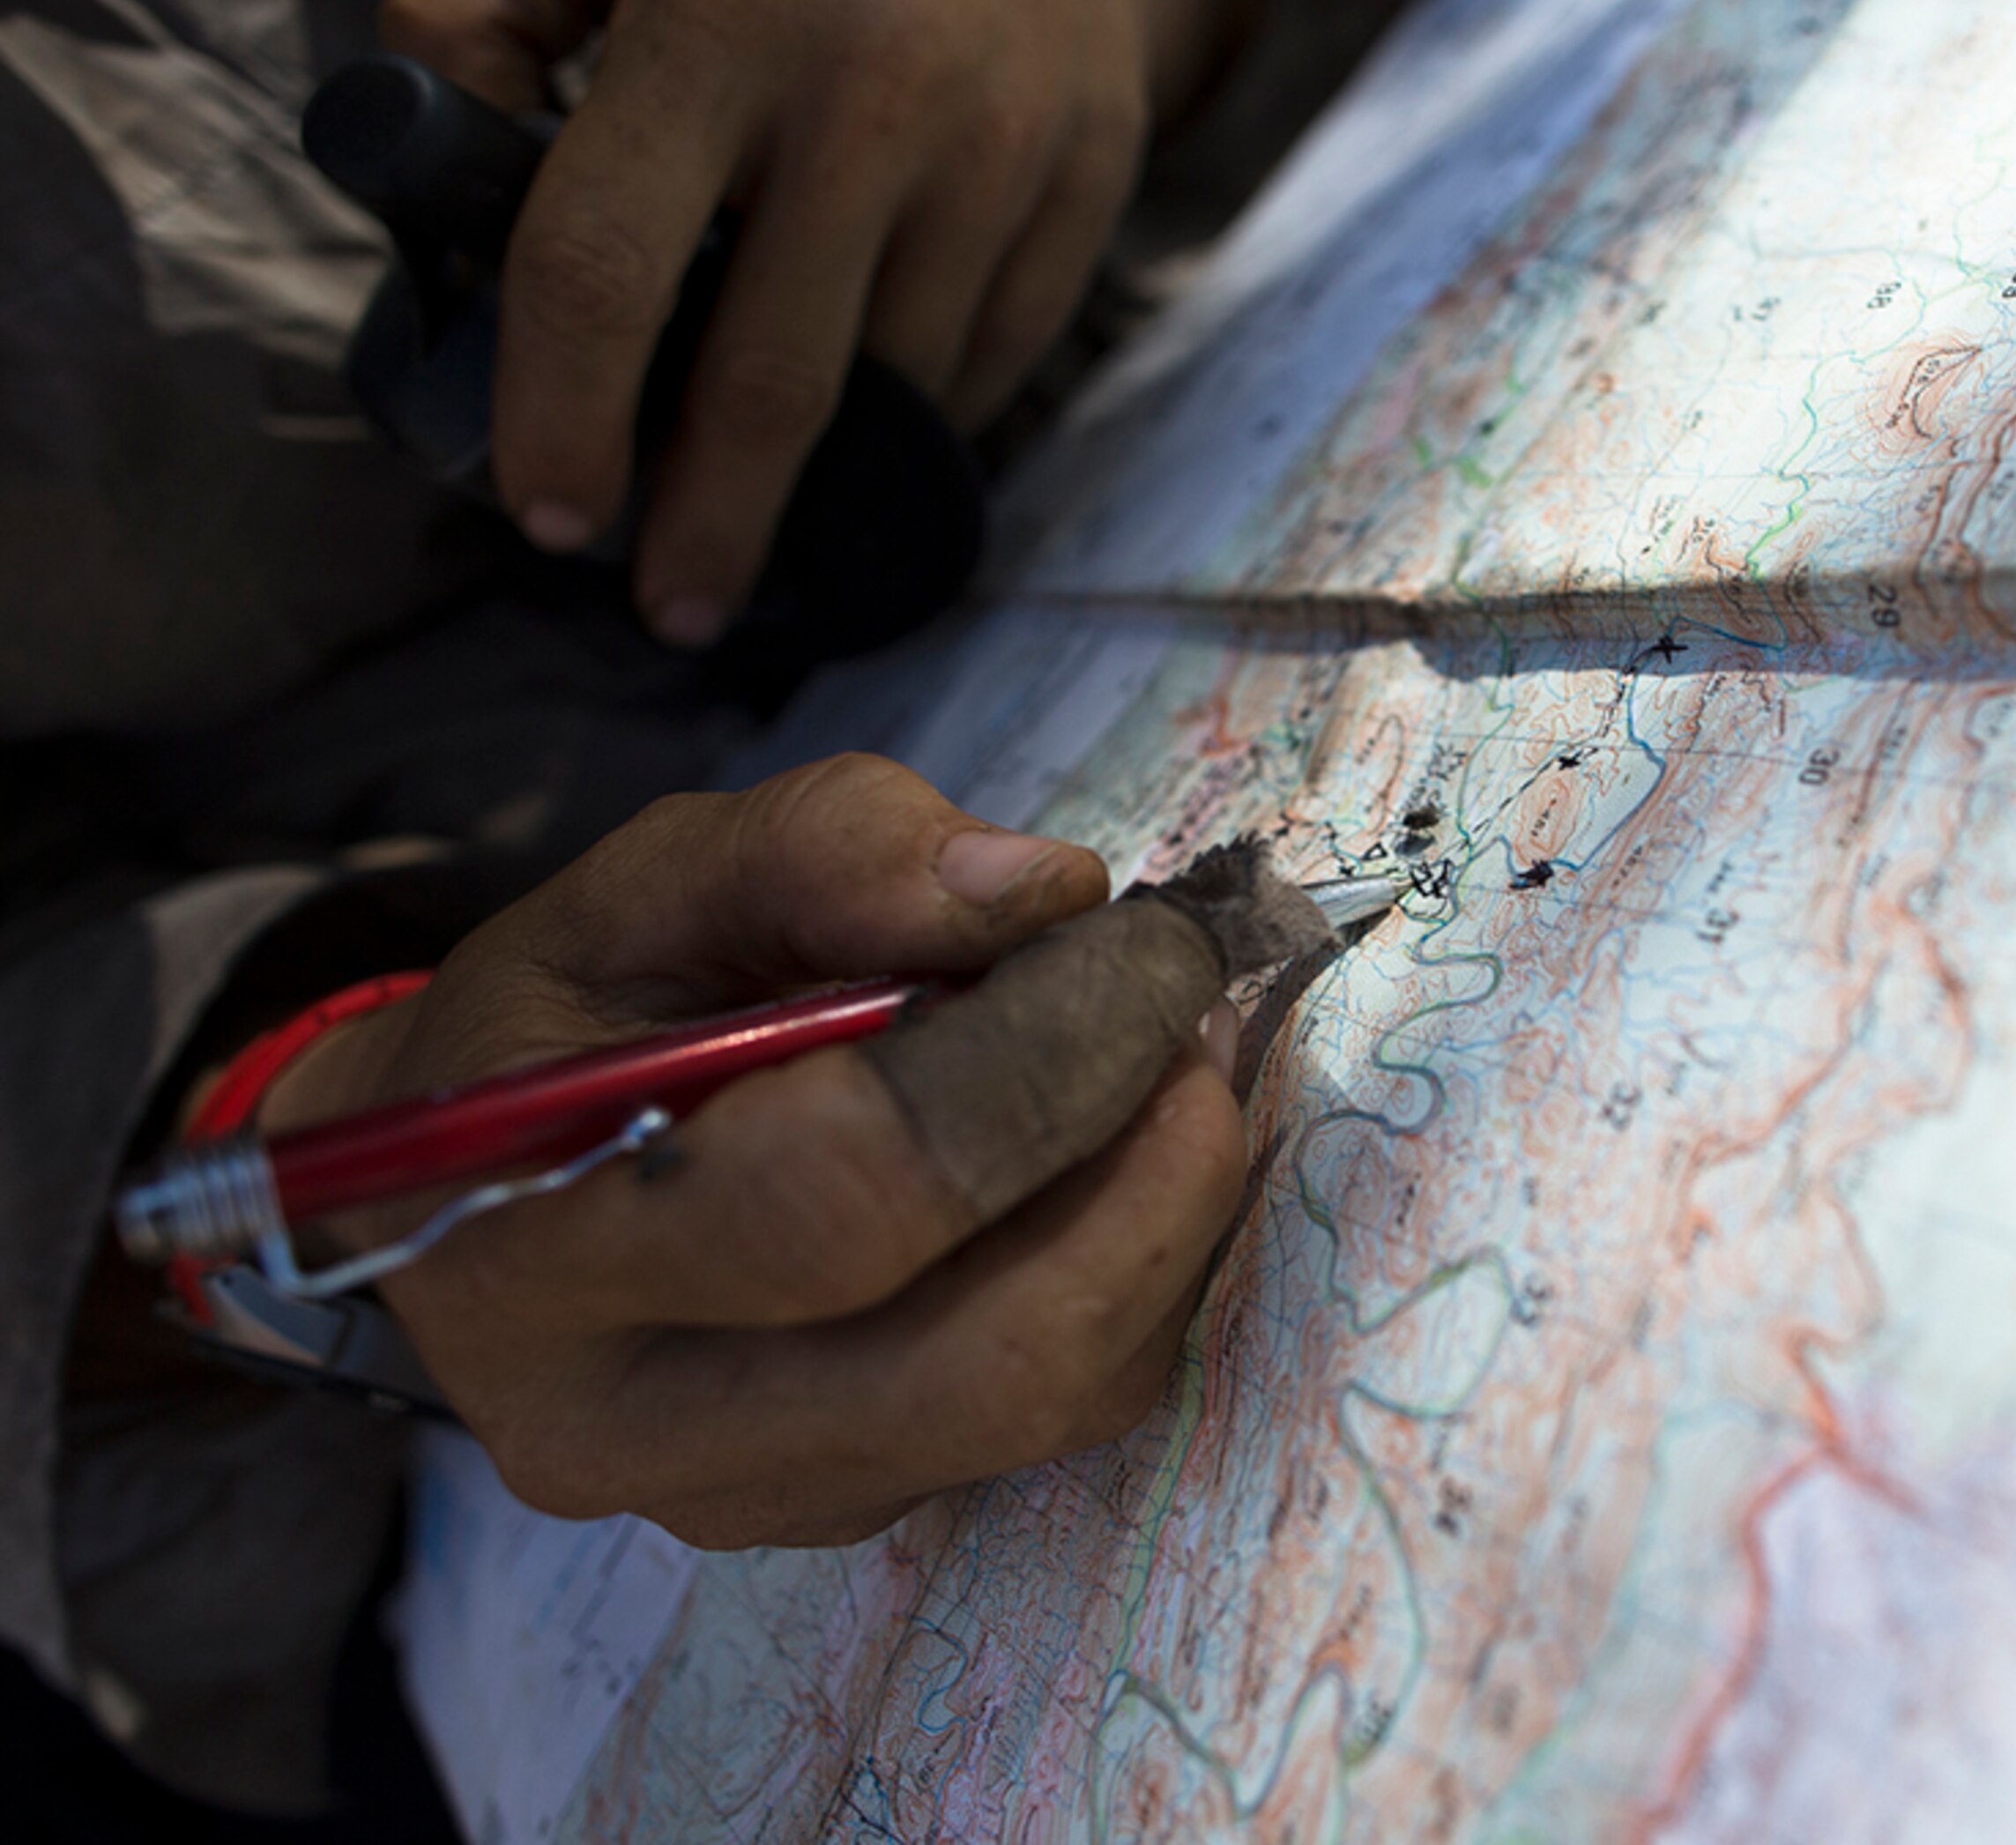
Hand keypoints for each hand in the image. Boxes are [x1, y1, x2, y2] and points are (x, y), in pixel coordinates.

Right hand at [260, 755, 1248, 1546]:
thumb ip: (830, 850)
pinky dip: (1129, 1274)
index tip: (1148, 939)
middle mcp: (634, 1430)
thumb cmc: (563, 1016)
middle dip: (1148, 1170)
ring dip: (1162, 1221)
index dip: (1037, 1055)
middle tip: (1194, 1018)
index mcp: (530, 1253)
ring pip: (1050, 1400)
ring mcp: (750, 1502)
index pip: (844, 1191)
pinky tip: (1116, 1156)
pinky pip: (1053, 1416)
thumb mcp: (645, 880)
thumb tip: (1051, 893)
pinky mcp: (849, 1513)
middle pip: (988, 1354)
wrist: (472, 1189)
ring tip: (1166, 1066)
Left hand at [381, 0, 1226, 647]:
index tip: (548, 512)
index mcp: (724, 10)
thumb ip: (476, 19)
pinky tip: (863, 424)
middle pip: (768, 382)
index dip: (560, 414)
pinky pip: (986, 371)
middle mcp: (873, 93)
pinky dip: (913, 422)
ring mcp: (1000, 155)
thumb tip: (430, 196)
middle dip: (705, 528)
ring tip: (747, 519)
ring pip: (892, 398)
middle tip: (663, 605)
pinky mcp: (1088, 196)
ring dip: (810, 487)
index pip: (606, 261)